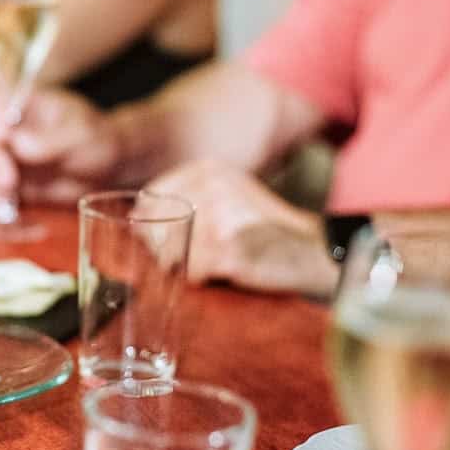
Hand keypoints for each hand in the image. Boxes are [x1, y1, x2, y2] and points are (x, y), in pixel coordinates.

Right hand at [0, 89, 124, 206]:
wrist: (108, 171)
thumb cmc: (97, 141)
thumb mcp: (80, 135)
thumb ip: (49, 140)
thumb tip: (18, 144)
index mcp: (25, 106)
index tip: (0, 136)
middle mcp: (9, 131)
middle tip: (7, 180)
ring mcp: (7, 159)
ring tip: (2, 206)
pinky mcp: (9, 186)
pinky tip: (5, 219)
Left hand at [146, 159, 339, 295]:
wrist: (314, 251)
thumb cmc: (264, 229)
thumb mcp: (226, 194)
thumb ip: (185, 197)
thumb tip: (134, 217)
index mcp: (206, 169)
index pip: (149, 199)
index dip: (151, 226)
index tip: (168, 240)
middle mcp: (210, 186)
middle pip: (152, 227)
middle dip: (164, 250)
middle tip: (201, 255)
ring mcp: (218, 217)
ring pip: (169, 254)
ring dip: (188, 266)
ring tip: (221, 260)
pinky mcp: (227, 249)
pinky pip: (192, 274)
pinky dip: (205, 280)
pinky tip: (230, 271)